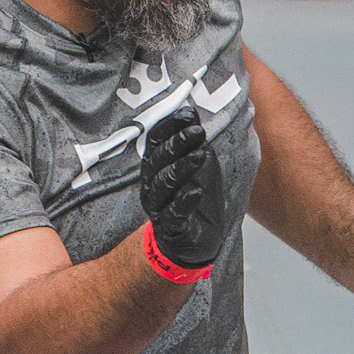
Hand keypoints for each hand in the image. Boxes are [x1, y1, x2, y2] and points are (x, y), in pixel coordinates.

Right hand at [140, 106, 228, 269]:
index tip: (188, 113)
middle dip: (177, 144)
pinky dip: (183, 202)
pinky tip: (196, 192)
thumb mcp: (198, 164)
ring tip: (200, 155)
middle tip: (196, 131)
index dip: (170, 126)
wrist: (197, 240)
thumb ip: (193, 142)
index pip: (157, 141)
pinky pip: (173, 215)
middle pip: (158, 161)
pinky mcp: (170, 228)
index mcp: (156, 167)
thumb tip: (192, 112)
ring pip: (163, 185)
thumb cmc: (194, 197)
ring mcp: (159, 207)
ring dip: (182, 168)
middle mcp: (152, 185)